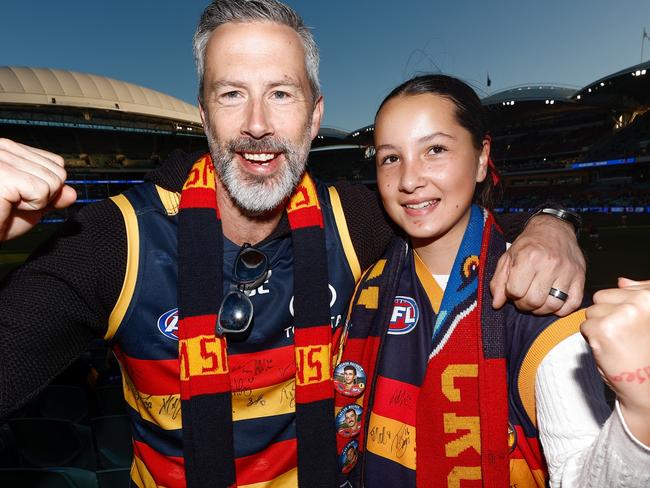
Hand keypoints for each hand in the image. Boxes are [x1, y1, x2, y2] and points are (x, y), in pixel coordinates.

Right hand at [0, 138, 76, 240]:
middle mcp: (4, 147)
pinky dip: (32, 206)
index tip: (19, 197)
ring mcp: (2, 156)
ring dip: (36, 202)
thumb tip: (72, 192)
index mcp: (9, 150)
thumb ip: (51, 196)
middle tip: (12, 204)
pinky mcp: (3, 172)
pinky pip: (44, 191)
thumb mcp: (29, 208)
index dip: (46, 187)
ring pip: (54, 181)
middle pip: (58, 172)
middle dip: (43, 195)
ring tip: (7, 205)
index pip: (55, 163)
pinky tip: (8, 206)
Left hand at [490, 214, 584, 315]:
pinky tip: (552, 300)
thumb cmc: (529, 244)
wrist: (554, 229)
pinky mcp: (580, 277)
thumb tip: (497, 304)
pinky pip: (572, 304)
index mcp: (529, 257)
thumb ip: (499, 282)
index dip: (511, 294)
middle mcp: (550, 264)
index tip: (513, 289)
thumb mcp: (508, 258)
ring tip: (537, 299)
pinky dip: (561, 309)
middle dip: (524, 304)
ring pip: (552, 305)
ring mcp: (567, 271)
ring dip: (541, 309)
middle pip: (534, 301)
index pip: (515, 291)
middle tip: (524, 296)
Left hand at [582, 278, 649, 444]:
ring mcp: (623, 313)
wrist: (648, 387)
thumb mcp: (649, 319)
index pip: (625, 287)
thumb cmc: (647, 353)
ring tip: (618, 342)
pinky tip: (609, 349)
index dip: (624, 308)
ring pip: (591, 311)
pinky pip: (585, 326)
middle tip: (625, 336)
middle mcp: (642, 301)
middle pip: (603, 296)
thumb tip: (622, 281)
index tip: (635, 327)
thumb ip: (639, 296)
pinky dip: (592, 339)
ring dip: (599, 327)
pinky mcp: (604, 328)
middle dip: (607, 315)